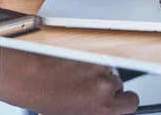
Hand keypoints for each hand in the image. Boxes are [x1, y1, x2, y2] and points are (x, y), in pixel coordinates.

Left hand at [0, 48, 139, 114]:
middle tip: (87, 87)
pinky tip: (69, 66)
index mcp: (103, 108)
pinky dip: (85, 60)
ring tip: (73, 76)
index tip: (119, 99)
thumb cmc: (45, 96)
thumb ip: (96, 110)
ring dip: (95, 72)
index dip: (125, 100)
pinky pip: (94, 56)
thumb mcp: (74, 114)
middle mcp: (105, 87)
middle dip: (106, 85)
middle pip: (119, 84)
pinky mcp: (89, 51)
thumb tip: (103, 107)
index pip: (131, 102)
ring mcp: (98, 67)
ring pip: (106, 68)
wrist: (28, 77)